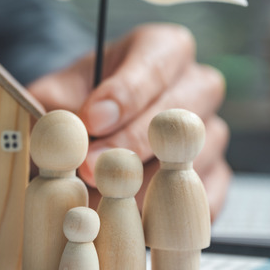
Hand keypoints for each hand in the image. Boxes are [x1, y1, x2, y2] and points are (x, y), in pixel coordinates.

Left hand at [28, 24, 230, 218]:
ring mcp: (212, 132)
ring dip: (146, 182)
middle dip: (131, 143)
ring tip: (102, 198)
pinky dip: (171, 212)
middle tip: (90, 167)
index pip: (156, 62)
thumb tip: (57, 129)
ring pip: (195, 157)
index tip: (91, 120)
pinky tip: (134, 220)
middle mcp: (196, 85)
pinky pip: (206, 197)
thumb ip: (53, 106)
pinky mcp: (216, 175)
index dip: (125, 93)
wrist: (88, 137)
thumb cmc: (77, 105)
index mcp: (161, 49)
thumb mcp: (56, 95)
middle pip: (181, 112)